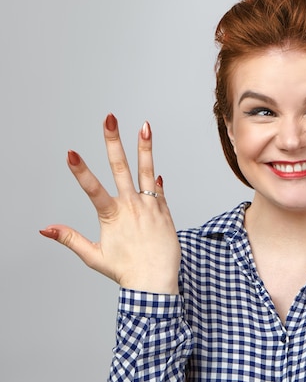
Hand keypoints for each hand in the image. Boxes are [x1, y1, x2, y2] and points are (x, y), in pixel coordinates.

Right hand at [40, 114, 180, 293]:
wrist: (156, 282)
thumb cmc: (125, 271)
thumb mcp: (93, 256)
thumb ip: (70, 239)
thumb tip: (45, 228)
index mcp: (112, 216)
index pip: (92, 189)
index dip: (80, 171)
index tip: (70, 153)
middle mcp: (132, 207)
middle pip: (120, 168)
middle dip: (112, 142)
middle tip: (109, 119)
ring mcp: (150, 206)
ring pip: (147, 171)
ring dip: (145, 148)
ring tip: (145, 127)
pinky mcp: (164, 211)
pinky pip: (158, 190)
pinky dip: (155, 179)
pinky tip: (154, 168)